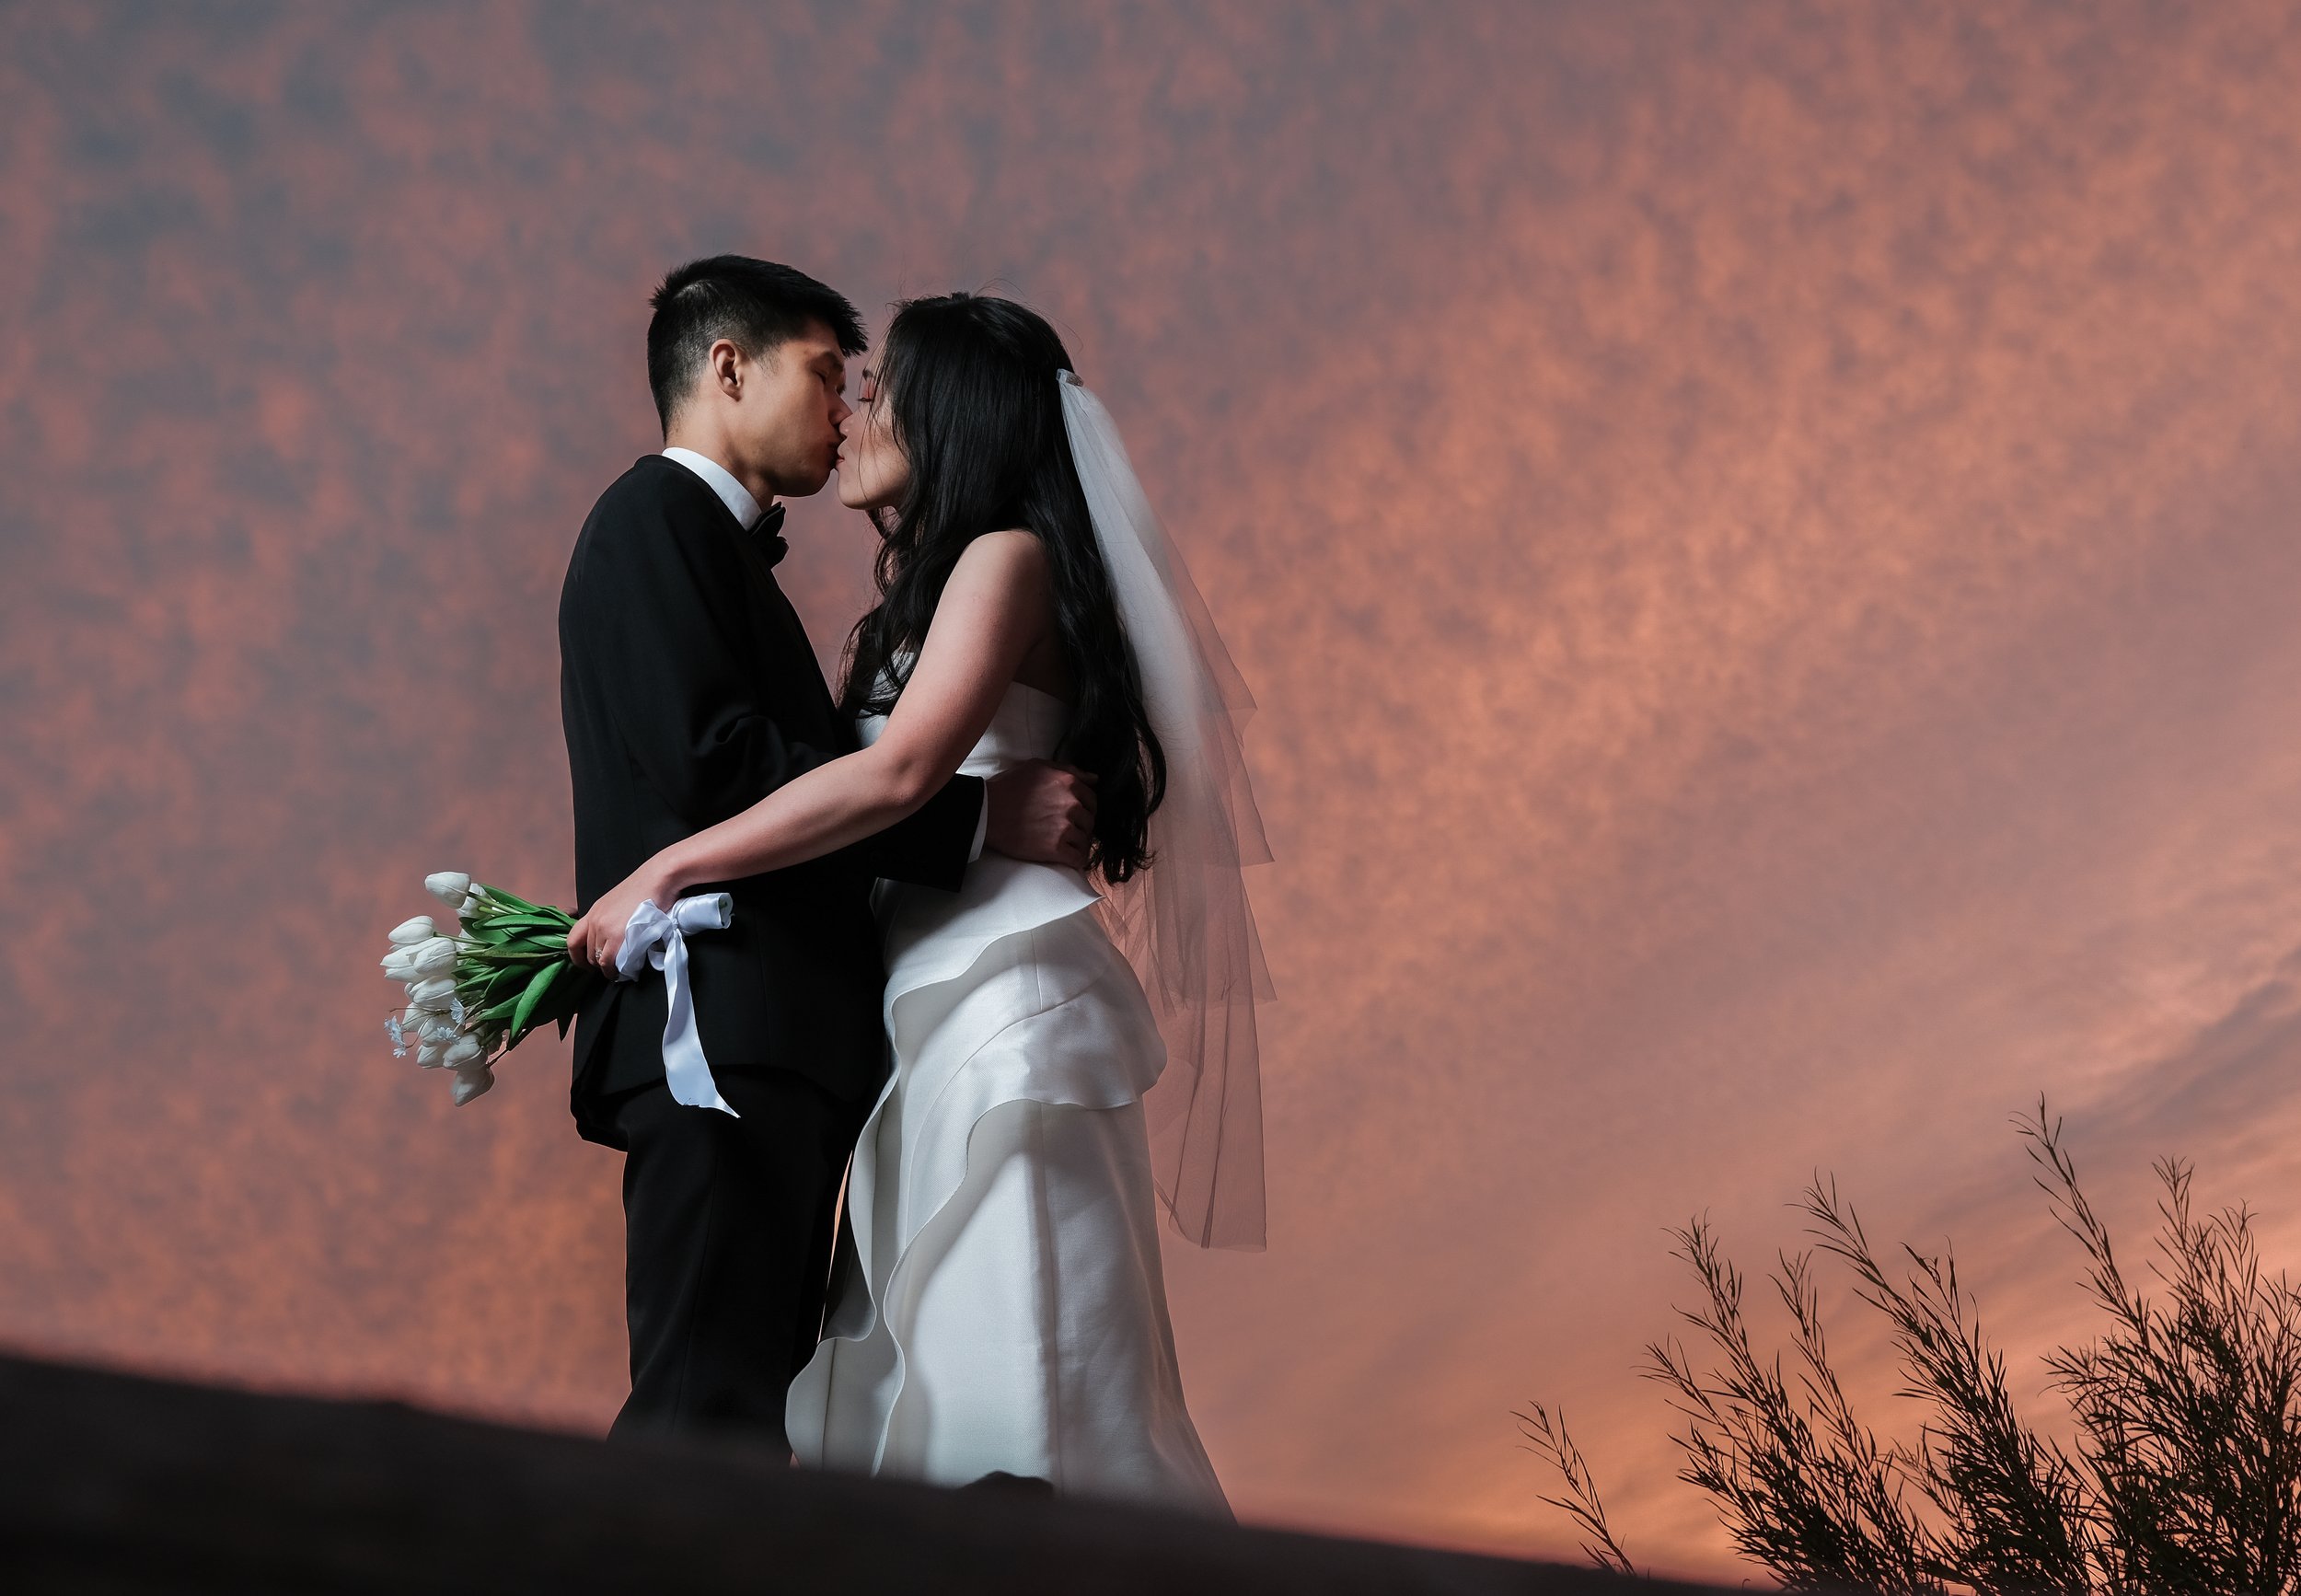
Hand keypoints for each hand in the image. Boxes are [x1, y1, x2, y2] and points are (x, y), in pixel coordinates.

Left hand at [565, 859, 681, 974]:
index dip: (577, 957)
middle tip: (609, 969)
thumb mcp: (619, 903)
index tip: (587, 964)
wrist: (658, 878)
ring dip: (606, 968)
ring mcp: (604, 928)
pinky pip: (608, 961)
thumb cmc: (646, 888)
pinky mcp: (616, 935)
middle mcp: (594, 920)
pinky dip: (613, 970)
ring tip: (618, 971)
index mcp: (594, 912)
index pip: (573, 940)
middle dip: (595, 965)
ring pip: (597, 959)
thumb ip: (612, 920)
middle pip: (586, 953)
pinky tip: (622, 971)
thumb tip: (616, 939)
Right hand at [985, 759, 1097, 870]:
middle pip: (1090, 820)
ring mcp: (1065, 827)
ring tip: (1066, 845)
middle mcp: (1071, 804)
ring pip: (1086, 840)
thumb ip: (1069, 770)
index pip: (1092, 799)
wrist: (986, 811)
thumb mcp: (1038, 767)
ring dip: (1078, 844)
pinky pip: (1078, 858)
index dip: (1085, 808)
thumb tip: (1094, 779)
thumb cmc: (1007, 787)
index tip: (1076, 815)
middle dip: (1082, 826)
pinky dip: (1076, 860)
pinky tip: (1068, 857)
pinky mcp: (1056, 848)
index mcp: (1069, 783)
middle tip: (1068, 830)